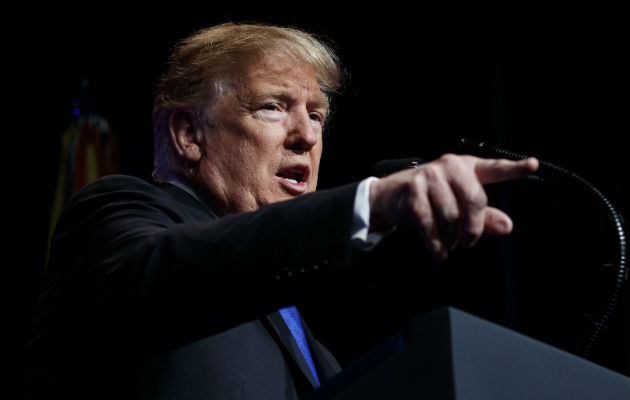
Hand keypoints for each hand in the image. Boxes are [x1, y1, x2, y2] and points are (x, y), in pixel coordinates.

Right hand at [369, 154, 538, 260]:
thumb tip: (507, 226)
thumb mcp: (460, 205)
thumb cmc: (431, 199)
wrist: (391, 195)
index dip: (514, 168)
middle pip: (474, 200)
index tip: (533, 165)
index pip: (495, 168)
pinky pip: (430, 225)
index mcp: (467, 167)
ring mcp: (430, 177)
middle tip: (468, 243)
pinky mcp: (413, 192)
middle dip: (474, 228)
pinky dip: (437, 244)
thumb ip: (485, 216)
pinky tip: (439, 252)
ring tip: (448, 244)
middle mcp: (450, 166)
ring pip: (452, 216)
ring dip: (452, 239)